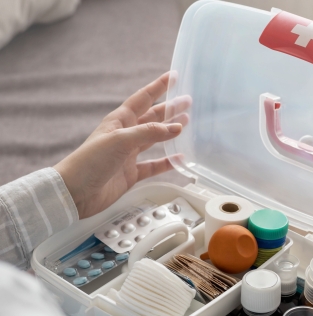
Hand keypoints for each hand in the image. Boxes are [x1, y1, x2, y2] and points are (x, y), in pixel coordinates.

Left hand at [54, 72, 190, 218]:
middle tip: (187, 101)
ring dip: (170, 131)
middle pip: (152, 117)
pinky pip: (154, 165)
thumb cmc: (89, 161)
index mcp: (119, 121)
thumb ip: (149, 133)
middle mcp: (125, 135)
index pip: (143, 98)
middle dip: (169, 108)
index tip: (174, 76)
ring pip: (155, 139)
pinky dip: (167, 162)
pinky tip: (179, 158)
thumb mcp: (120, 140)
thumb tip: (176, 128)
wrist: (75, 192)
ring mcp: (128, 154)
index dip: (158, 87)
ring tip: (186, 123)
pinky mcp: (131, 173)